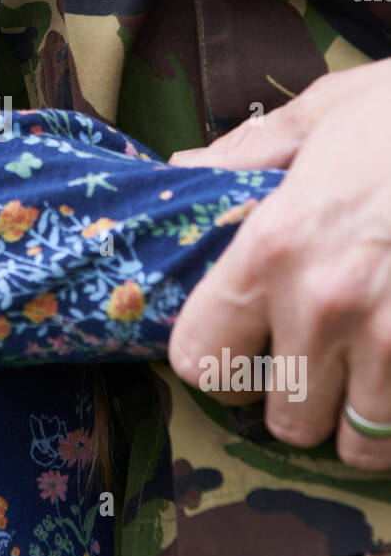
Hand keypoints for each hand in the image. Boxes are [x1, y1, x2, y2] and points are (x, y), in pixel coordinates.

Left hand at [167, 61, 390, 469]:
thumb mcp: (323, 112)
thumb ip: (248, 154)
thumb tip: (188, 172)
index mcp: (275, 247)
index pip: (202, 361)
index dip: (214, 357)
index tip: (237, 341)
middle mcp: (328, 306)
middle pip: (284, 421)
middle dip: (295, 398)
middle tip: (312, 360)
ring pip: (358, 443)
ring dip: (359, 417)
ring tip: (368, 371)